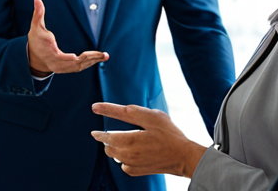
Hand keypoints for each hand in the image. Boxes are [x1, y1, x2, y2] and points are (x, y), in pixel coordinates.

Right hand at [27, 0, 108, 75]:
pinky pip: (80, 67)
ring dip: (93, 61)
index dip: (67, 58)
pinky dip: (90, 63)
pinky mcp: (67, 68)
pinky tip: (98, 58)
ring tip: (104, 56)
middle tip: (103, 54)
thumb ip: (38, 13)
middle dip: (90, 59)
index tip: (76, 57)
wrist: (34, 57)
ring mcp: (63, 68)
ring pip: (80, 66)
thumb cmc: (36, 41)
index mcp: (50, 54)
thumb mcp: (36, 27)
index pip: (59, 57)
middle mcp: (57, 64)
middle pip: (75, 63)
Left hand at [90, 103, 205, 177]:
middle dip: (105, 136)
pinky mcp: (135, 171)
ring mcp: (131, 163)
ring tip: (124, 139)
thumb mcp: (154, 117)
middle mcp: (128, 153)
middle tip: (109, 130)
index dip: (104, 113)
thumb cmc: (169, 135)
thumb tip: (121, 109)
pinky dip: (122, 157)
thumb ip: (135, 113)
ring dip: (113, 146)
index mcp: (132, 139)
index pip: (111, 126)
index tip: (94, 107)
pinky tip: (132, 151)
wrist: (182, 157)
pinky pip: (121, 163)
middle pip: (107, 143)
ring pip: (112, 154)